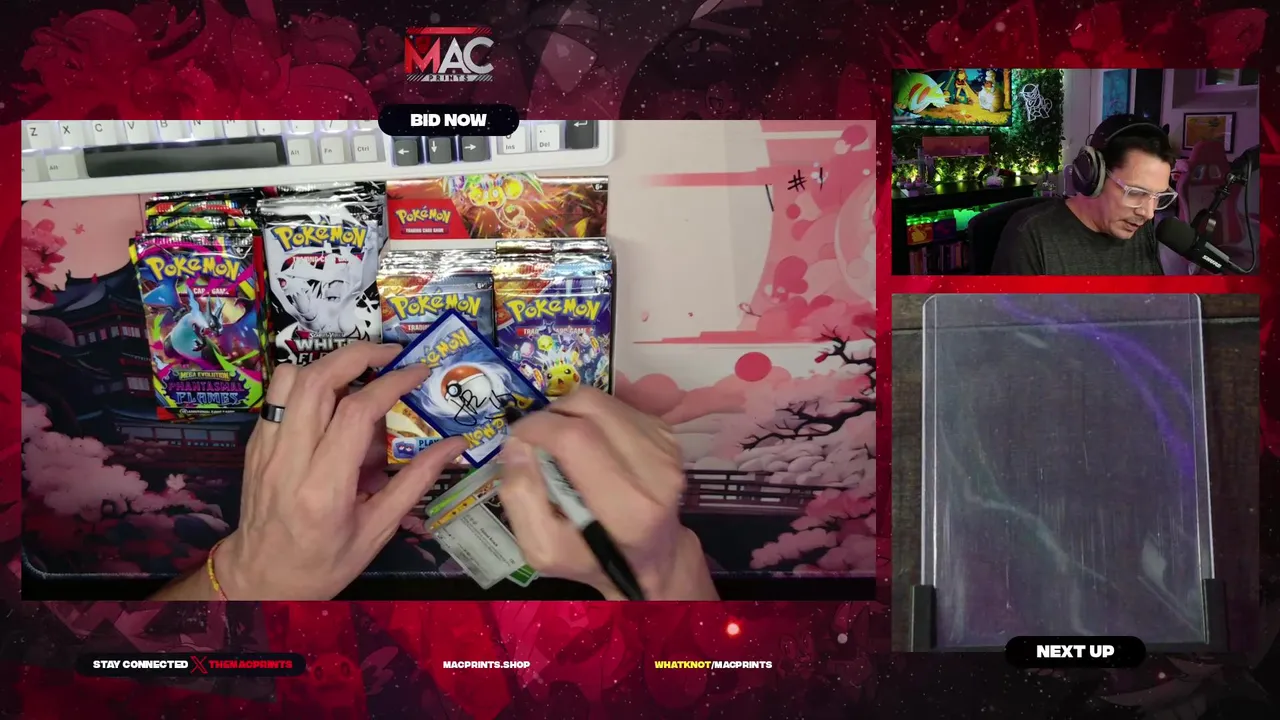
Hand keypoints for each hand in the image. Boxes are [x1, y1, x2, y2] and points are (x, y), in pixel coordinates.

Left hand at [215, 342, 467, 599]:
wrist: (260, 577)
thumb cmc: (325, 560)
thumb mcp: (378, 529)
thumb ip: (415, 482)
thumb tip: (456, 445)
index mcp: (324, 489)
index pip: (355, 413)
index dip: (391, 382)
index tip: (418, 371)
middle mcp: (288, 460)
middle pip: (316, 380)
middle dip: (358, 354)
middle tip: (391, 353)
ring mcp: (265, 448)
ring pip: (289, 378)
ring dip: (328, 364)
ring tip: (360, 372)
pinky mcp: (255, 443)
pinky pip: (278, 394)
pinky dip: (308, 382)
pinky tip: (333, 398)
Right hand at [496, 388, 716, 600]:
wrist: (651, 556)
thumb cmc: (594, 559)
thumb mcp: (545, 549)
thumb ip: (521, 498)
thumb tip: (515, 444)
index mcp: (627, 509)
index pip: (577, 440)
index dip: (538, 427)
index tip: (518, 436)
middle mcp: (655, 473)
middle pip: (590, 408)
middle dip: (551, 413)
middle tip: (536, 436)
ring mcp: (666, 450)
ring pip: (603, 402)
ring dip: (571, 412)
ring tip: (560, 440)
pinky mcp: (668, 435)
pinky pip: (618, 406)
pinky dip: (593, 415)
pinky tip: (589, 442)